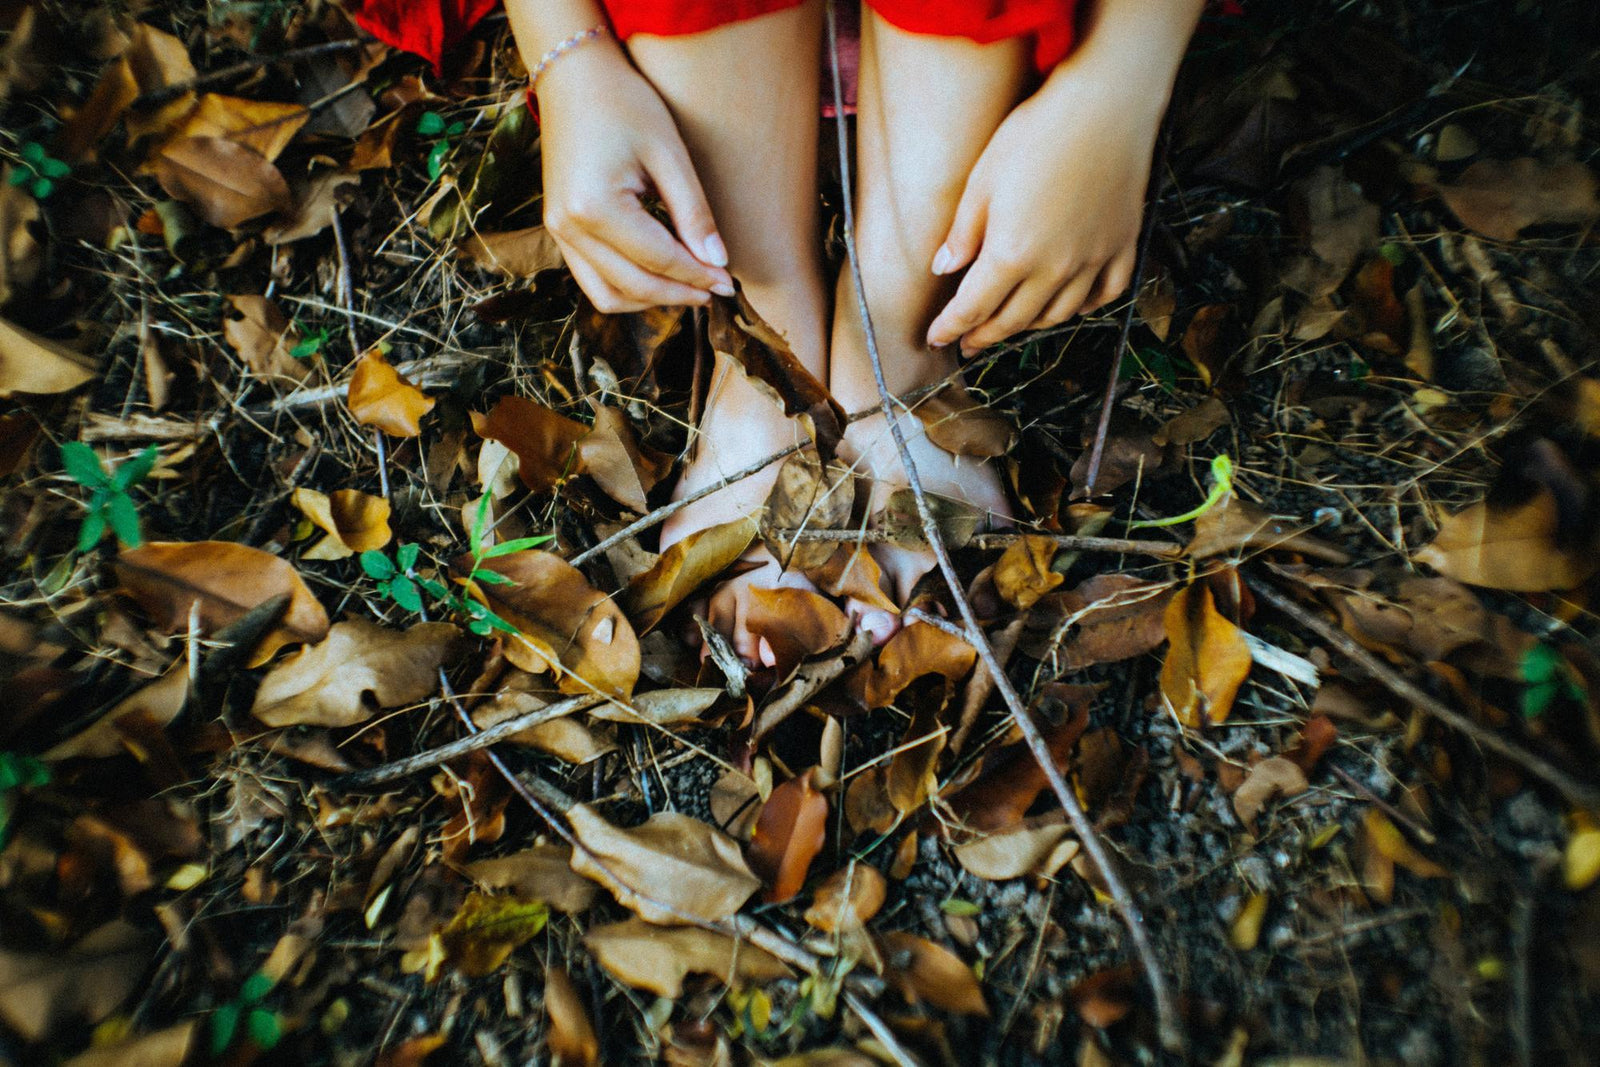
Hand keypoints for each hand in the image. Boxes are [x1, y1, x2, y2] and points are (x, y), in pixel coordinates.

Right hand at [536, 43, 733, 311]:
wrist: (574, 77)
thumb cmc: (626, 105)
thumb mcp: (669, 154)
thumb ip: (694, 213)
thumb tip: (718, 265)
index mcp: (595, 206)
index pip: (658, 260)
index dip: (698, 276)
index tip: (730, 283)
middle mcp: (569, 227)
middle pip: (633, 285)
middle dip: (679, 293)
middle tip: (716, 289)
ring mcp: (558, 231)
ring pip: (607, 295)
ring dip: (650, 299)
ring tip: (689, 287)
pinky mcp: (558, 230)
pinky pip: (592, 279)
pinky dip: (627, 287)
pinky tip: (660, 276)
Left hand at [924, 78, 1159, 353]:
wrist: (1104, 105)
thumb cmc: (1035, 134)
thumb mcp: (982, 179)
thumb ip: (963, 232)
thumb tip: (942, 268)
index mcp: (1011, 254)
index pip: (972, 308)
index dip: (951, 328)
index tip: (936, 339)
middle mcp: (1053, 268)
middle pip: (1013, 320)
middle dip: (985, 335)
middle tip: (968, 344)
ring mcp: (1092, 260)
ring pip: (1057, 314)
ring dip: (1028, 326)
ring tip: (1010, 324)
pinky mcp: (1122, 246)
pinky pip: (1104, 294)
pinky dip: (1083, 307)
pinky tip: (1068, 305)